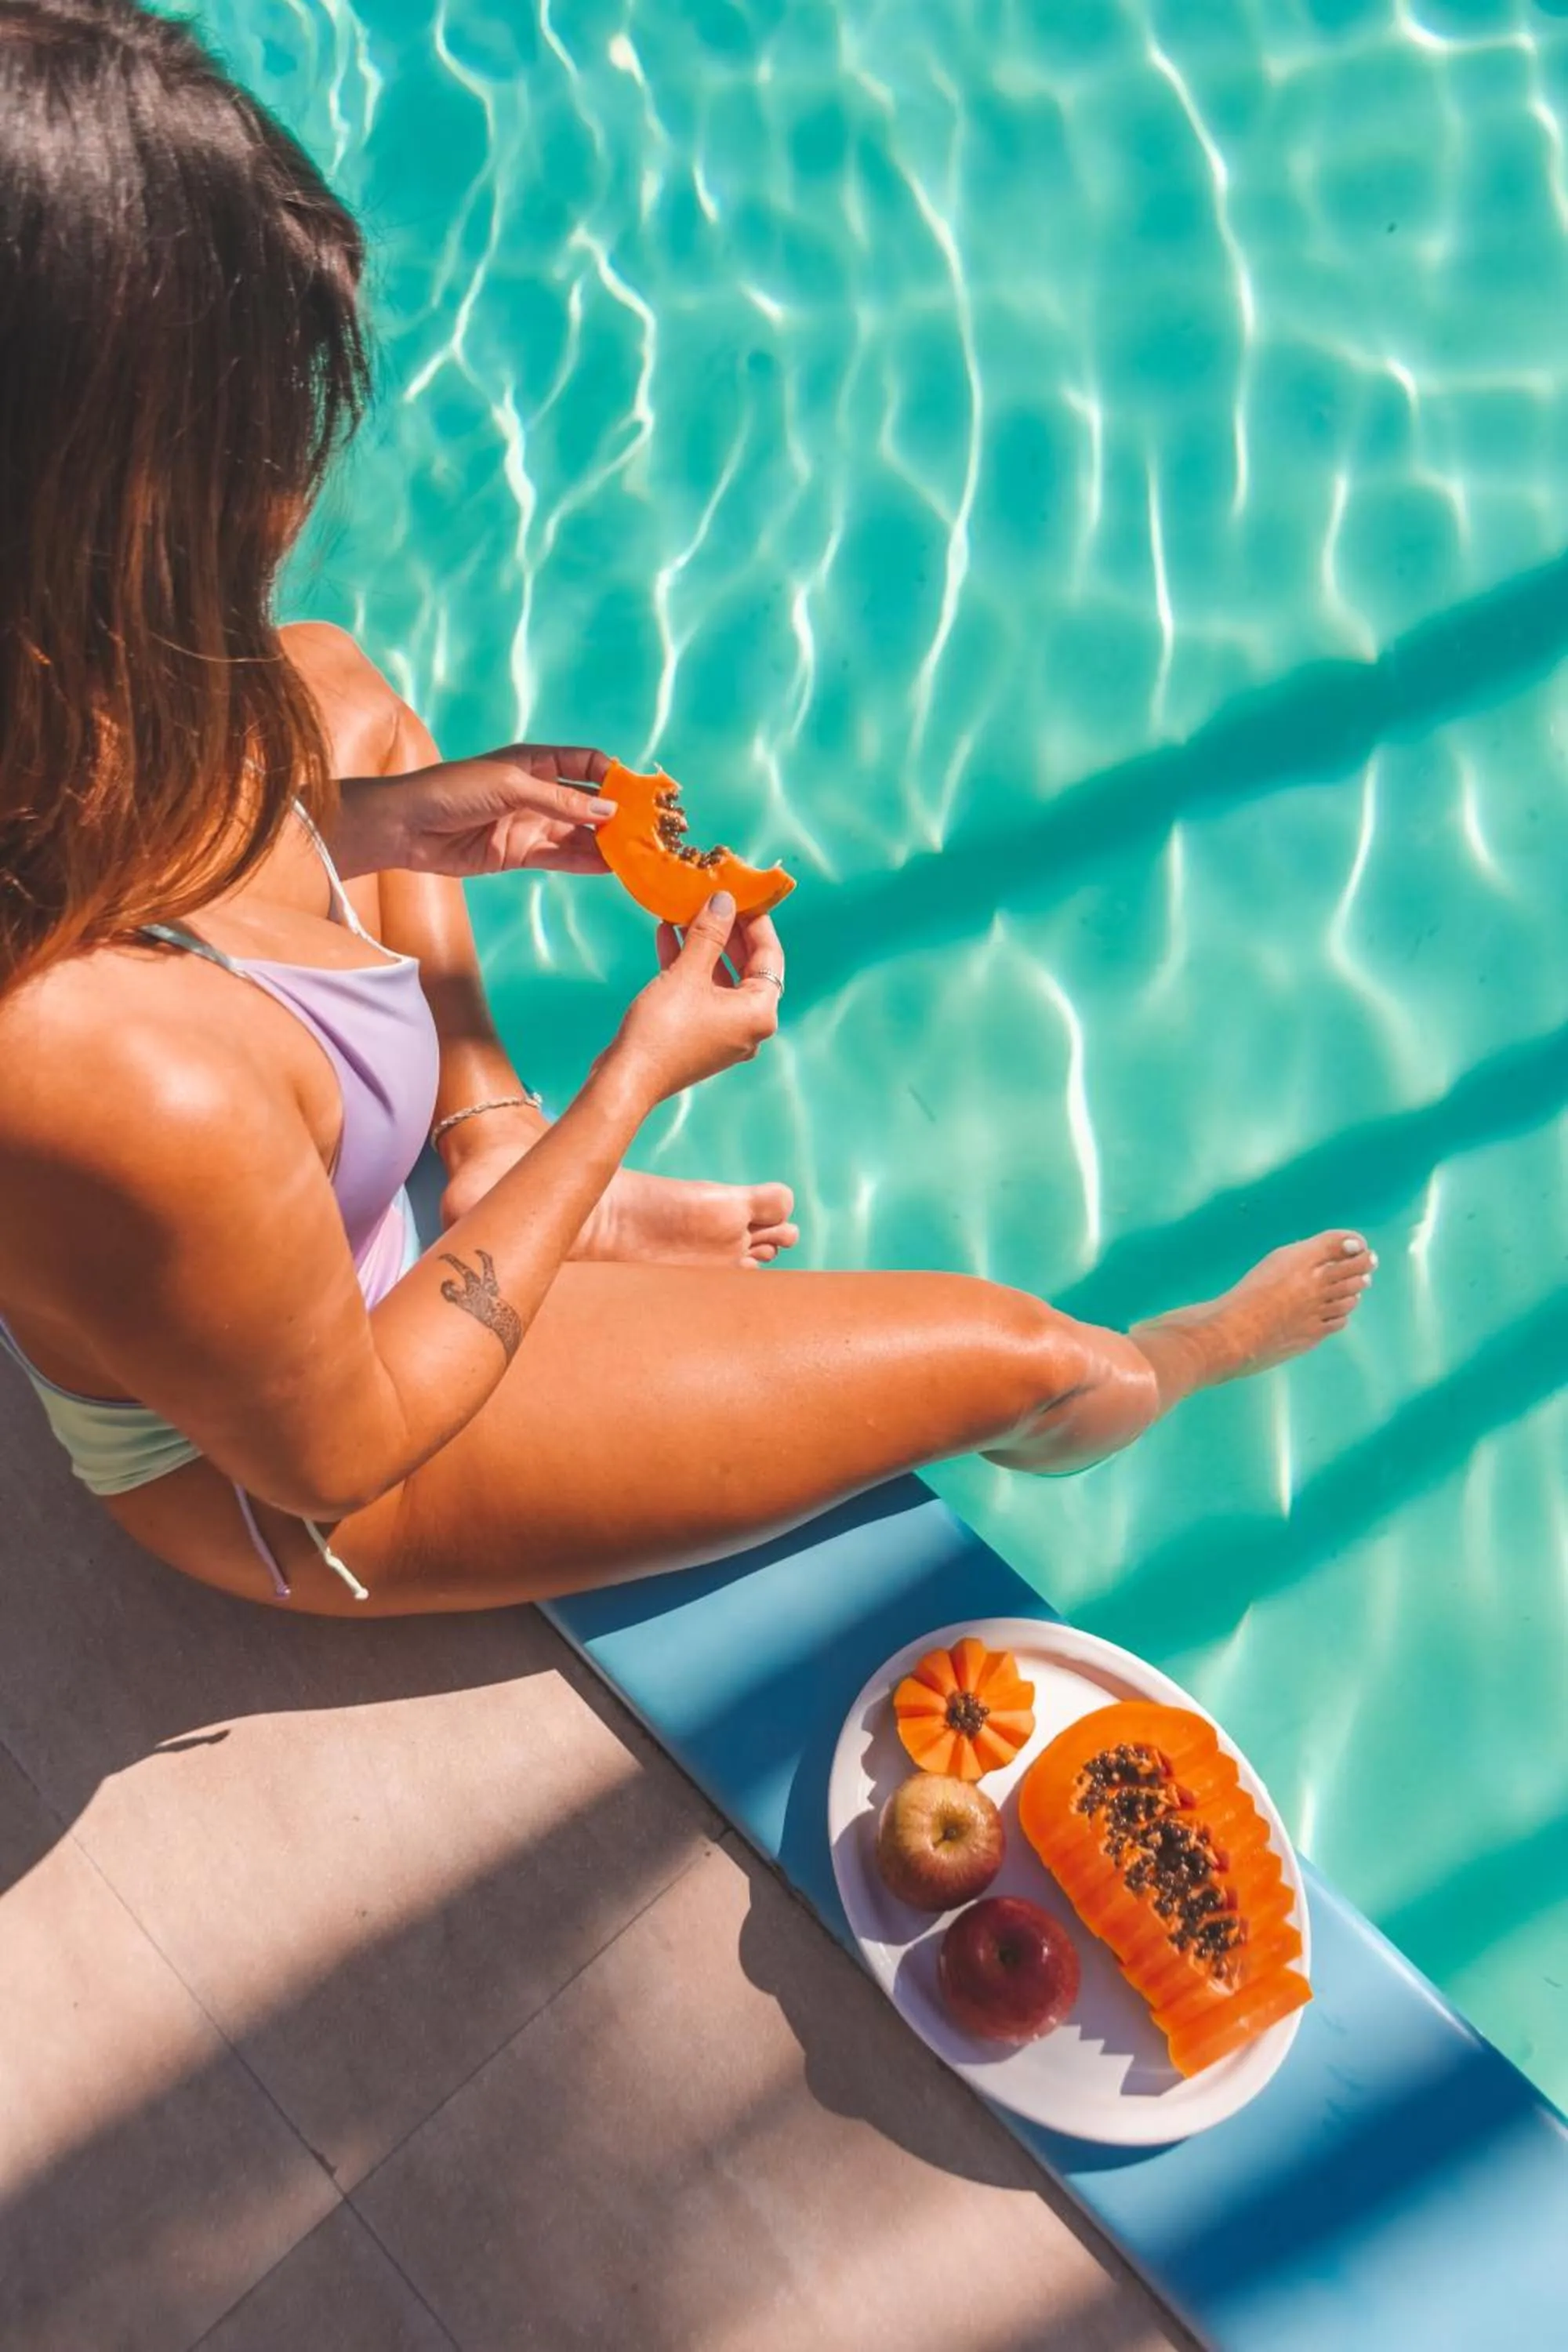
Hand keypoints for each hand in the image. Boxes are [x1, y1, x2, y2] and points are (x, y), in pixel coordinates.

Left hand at [334, 744, 614, 879]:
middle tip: (647, 827)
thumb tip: (608, 810)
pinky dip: (585, 862)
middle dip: (616, 812)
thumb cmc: (451, 790)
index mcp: (534, 761)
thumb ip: (560, 800)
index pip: (585, 762)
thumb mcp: (510, 786)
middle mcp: (536, 791)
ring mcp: (530, 823)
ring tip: (637, 851)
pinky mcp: (520, 853)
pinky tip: (611, 866)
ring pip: (579, 832)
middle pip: (587, 800)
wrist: (405, 826)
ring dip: (606, 841)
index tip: (640, 790)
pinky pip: (561, 857)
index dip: (613, 773)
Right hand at [610, 896, 784, 1104]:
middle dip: (726, 931)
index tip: (742, 893)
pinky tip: (667, 936)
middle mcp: (749, 1025)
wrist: (627, 1078)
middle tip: (713, 899)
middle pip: (746, 966)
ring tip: (685, 912)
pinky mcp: (699, 1035)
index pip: (770, 955)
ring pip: (719, 977)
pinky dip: (688, 966)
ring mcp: (724, 1033)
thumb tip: (724, 900)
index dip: (756, 921)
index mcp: (759, 1012)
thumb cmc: (663, 1028)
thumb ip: (709, 934)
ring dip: (702, 945)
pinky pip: (700, 992)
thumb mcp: (687, 973)